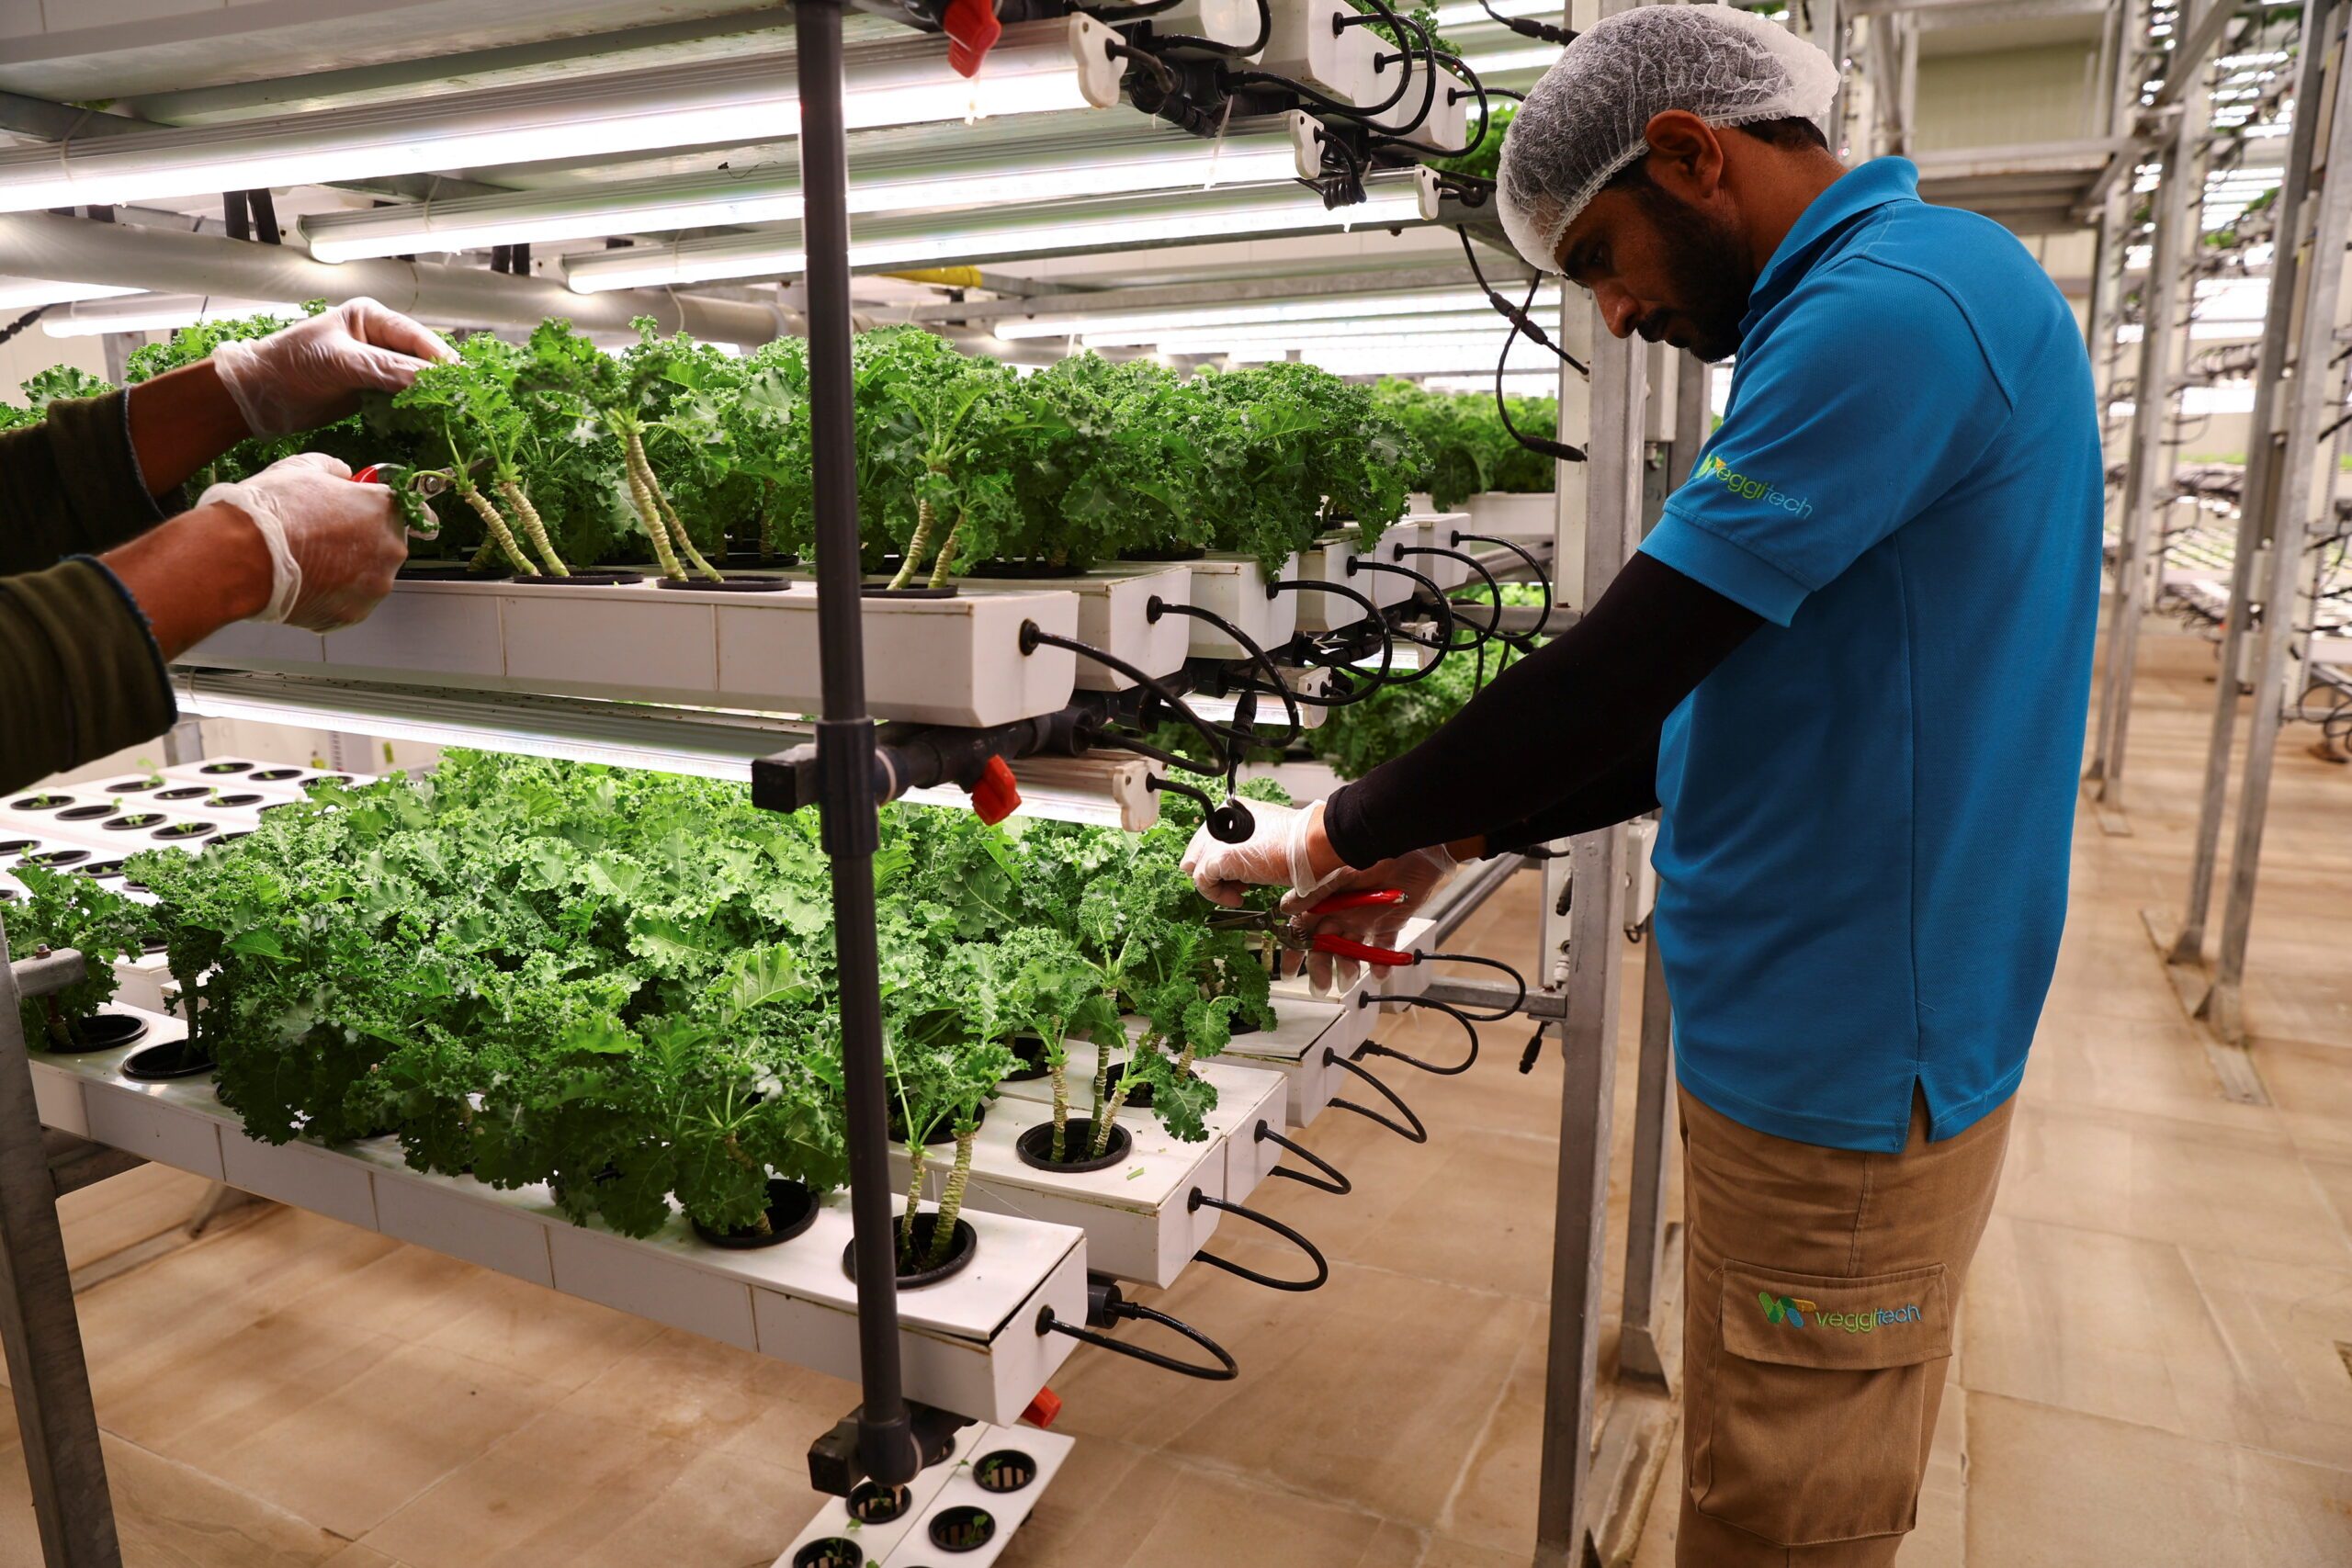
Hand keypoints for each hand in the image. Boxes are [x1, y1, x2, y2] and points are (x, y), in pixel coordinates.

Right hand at [197, 454, 407, 631]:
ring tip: (308, 563)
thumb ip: (334, 469)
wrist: (242, 555)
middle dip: (361, 542)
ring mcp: (374, 587)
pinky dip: (331, 595)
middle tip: (323, 538)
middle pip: (385, 545)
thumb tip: (345, 475)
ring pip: (368, 577)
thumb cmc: (273, 508)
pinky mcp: (354, 614)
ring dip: (347, 571)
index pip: (408, 510)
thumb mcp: (302, 468)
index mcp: (384, 509)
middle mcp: (390, 550)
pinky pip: (348, 602)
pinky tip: (304, 583)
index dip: (387, 511)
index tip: (373, 514)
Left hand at [209, 297, 454, 437]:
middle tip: (463, 404)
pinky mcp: (372, 392)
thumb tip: (432, 381)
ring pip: (417, 381)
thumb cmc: (291, 366)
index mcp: (372, 318)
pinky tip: (430, 422)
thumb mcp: (341, 363)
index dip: (442, 360)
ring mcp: (377, 367)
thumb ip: (387, 369)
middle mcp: (379, 339)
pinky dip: (417, 411)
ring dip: (432, 398)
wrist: (258, 395)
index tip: (463, 383)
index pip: (419, 338)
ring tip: (453, 415)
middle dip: (441, 381)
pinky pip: (404, 400)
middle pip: (424, 360)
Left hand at [1180, 799, 1347, 907]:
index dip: (1218, 861)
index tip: (1235, 874)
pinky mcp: (1218, 858)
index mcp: (1230, 811)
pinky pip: (1203, 883)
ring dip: (1217, 887)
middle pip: (1196, 854)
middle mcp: (1218, 821)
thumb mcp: (1263, 834)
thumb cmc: (1298, 841)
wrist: (1310, 843)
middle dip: (1213, 873)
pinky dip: (1217, 896)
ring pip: (1197, 869)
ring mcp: (1216, 839)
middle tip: (1236, 885)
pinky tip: (1237, 898)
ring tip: (1239, 892)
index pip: (1206, 840)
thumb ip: (1242, 842)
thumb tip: (1234, 863)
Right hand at [1284, 845, 1460, 993]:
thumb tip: (1286, 908)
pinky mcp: (1390, 921)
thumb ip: (1313, 892)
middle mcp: (1342, 910)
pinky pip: (1383, 946)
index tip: (1288, 971)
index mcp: (1325, 898)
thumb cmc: (1371, 850)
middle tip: (1321, 985)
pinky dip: (1382, 961)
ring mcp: (1366, 917)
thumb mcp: (1335, 871)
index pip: (1304, 928)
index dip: (1295, 949)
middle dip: (1321, 966)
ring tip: (1350, 978)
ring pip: (1352, 948)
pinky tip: (1380, 972)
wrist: (1412, 844)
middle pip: (1326, 944)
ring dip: (1348, 966)